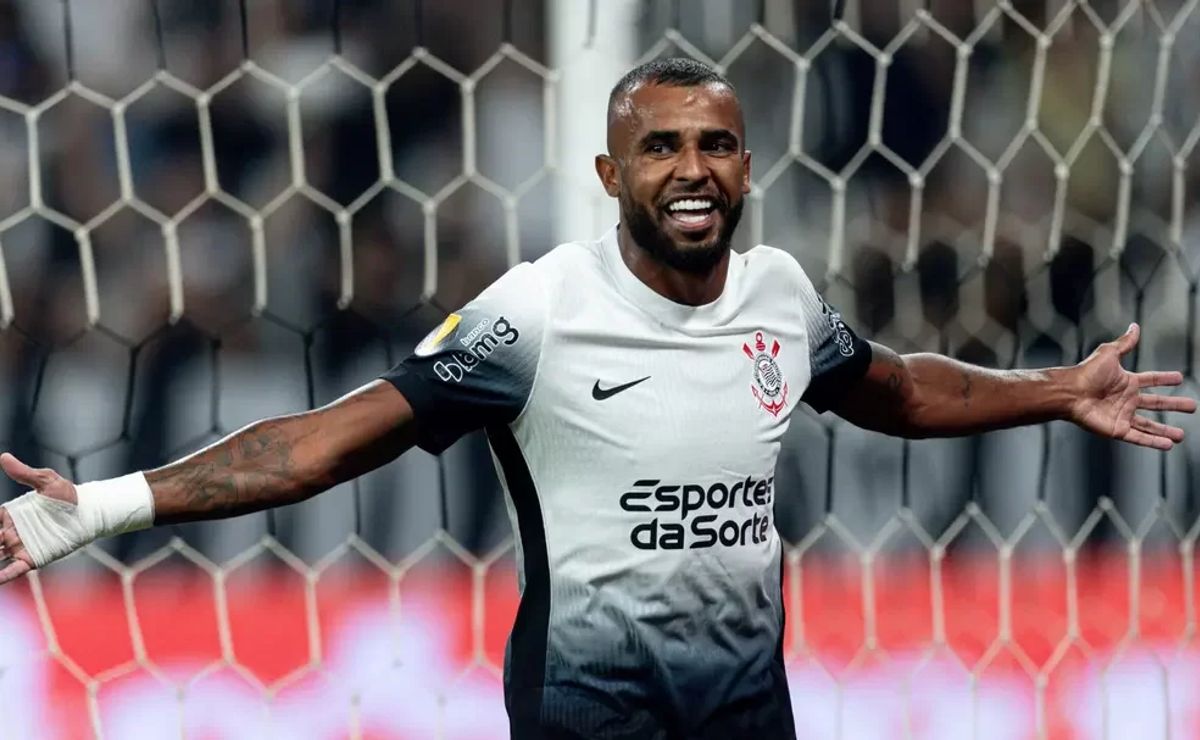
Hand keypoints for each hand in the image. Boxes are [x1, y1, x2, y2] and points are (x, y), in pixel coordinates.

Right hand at [0, 453, 78, 583]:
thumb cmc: (68, 496)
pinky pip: (12, 571)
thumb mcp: (46, 481)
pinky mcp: (32, 559)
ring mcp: (19, 547)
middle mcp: (10, 533)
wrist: (88, 512)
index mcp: (9, 515)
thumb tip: (3, 457)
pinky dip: (1, 577)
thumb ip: (24, 473)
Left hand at [1069, 323, 1196, 449]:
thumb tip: (1134, 326)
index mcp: (1126, 382)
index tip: (1179, 378)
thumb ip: (1125, 343)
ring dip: (1165, 431)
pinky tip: (1167, 445)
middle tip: (1191, 406)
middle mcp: (1126, 399)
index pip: (1151, 380)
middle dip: (1173, 405)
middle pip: (1156, 404)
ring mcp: (1122, 415)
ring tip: (1181, 435)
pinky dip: (1154, 442)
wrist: (1070, 392)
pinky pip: (1139, 437)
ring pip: (1149, 425)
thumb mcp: (1109, 353)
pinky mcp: (1117, 429)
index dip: (1165, 379)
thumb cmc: (1086, 373)